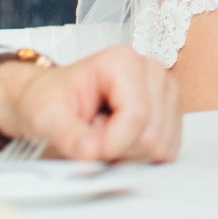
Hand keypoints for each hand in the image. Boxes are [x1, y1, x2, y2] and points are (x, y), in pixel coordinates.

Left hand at [0, 47, 181, 162]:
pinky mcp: (172, 112)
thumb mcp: (46, 117)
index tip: (88, 151)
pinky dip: (142, 157)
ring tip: (105, 137)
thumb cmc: (50, 100)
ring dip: (130, 154)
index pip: (137, 113)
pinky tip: (121, 141)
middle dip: (120, 149)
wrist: (52, 100)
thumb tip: (91, 153)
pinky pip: (167, 150)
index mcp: (123, 61)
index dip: (113, 143)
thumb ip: (68, 135)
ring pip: (162, 145)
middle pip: (152, 133)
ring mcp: (166, 91)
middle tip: (92, 138)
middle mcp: (152, 71)